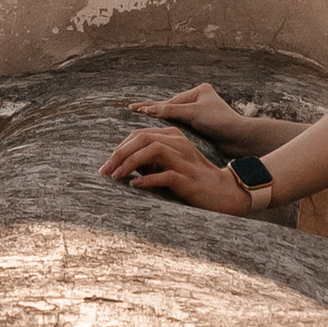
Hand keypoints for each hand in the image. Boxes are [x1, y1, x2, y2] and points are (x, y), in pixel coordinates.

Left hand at [99, 120, 247, 213]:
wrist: (223, 192)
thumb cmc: (192, 179)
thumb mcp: (169, 165)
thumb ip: (149, 161)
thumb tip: (121, 165)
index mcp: (173, 136)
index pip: (138, 134)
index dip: (119, 148)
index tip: (107, 165)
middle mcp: (178, 143)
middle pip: (142, 138)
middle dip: (119, 154)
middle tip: (104, 171)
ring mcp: (184, 160)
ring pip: (152, 150)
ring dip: (130, 163)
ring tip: (116, 176)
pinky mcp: (188, 178)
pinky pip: (165, 174)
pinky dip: (147, 179)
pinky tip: (134, 185)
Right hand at [125, 81, 254, 148]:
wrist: (241, 139)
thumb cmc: (221, 122)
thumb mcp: (194, 113)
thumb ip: (170, 111)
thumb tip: (148, 110)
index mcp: (199, 91)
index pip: (170, 102)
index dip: (152, 107)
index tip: (133, 107)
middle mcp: (199, 101)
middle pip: (171, 109)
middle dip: (153, 113)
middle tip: (133, 112)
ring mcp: (201, 114)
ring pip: (174, 119)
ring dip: (160, 124)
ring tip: (141, 124)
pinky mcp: (202, 128)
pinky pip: (181, 128)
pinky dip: (169, 131)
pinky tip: (159, 134)